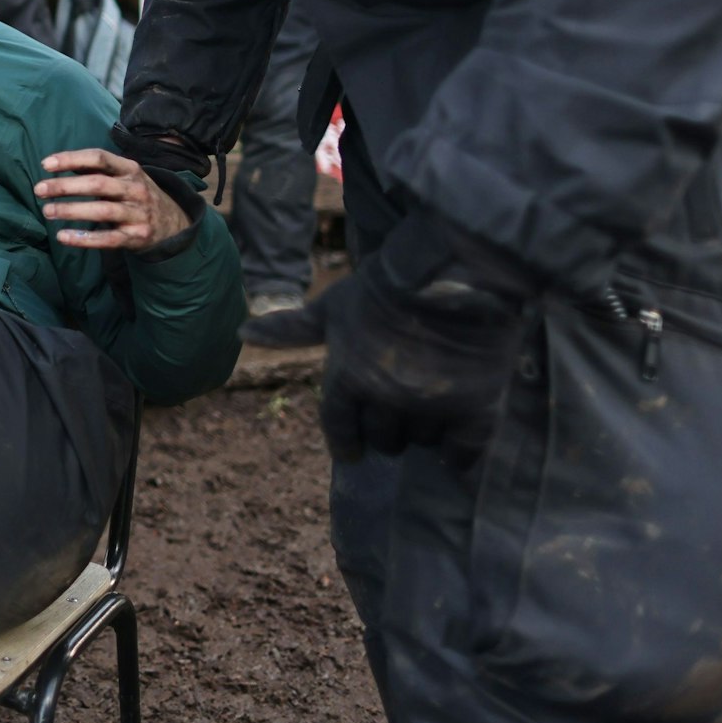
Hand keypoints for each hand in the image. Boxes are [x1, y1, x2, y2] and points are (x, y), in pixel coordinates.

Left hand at [35, 148, 193, 252]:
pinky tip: (63, 236)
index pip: (99, 157)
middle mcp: (135, 189)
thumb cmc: (136, 195)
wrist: (174, 224)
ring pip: (101, 211)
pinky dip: (83, 239)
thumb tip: (59, 163)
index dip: (71, 159)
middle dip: (65, 186)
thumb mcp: (124, 176)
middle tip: (39, 190)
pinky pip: (107, 239)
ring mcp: (138, 214)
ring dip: (71, 210)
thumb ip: (96, 170)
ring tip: (47, 211)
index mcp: (130, 169)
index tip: (46, 164)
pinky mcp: (136, 237)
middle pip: (97, 184)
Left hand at [251, 219, 525, 463]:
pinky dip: (461, 454)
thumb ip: (293, 329)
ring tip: (433, 402)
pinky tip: (459, 443)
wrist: (457, 268)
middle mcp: (386, 399)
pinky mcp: (477, 410)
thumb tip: (244, 333)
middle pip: (384, 439)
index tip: (353, 451)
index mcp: (347, 377)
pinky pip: (465, 453)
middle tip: (401, 407)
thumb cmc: (387, 285)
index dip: (347, 442)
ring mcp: (431, 407)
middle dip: (387, 428)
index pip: (340, 429)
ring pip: (422, 441)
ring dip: (423, 431)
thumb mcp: (334, 306)